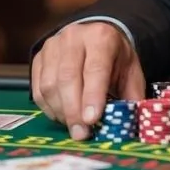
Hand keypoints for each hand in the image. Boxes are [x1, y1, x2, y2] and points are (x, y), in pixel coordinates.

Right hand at [31, 22, 145, 140]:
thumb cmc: (114, 58)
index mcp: (101, 37)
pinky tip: (62, 115)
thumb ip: (131, 95)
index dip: (92, 95)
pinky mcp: (38, 58)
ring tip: (74, 125)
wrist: (94, 37)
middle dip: (74, 111)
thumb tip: (128, 123)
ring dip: (61, 112)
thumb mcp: (130, 71)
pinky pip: (38, 89)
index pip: (95, 68)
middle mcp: (74, 37)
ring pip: (50, 85)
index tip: (92, 119)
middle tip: (81, 133)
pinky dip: (48, 108)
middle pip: (68, 77)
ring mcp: (53, 46)